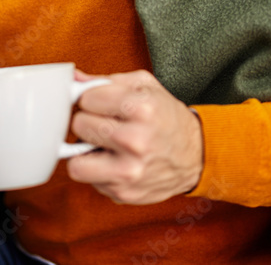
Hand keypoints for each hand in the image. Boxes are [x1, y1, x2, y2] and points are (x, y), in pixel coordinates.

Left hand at [66, 69, 203, 204]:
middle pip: (80, 125)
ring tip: (102, 145)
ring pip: (76, 161)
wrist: (196, 155)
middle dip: (89, 121)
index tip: (102, 103)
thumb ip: (106, 81)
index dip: (92, 99)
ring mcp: (129, 170)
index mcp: (142, 108)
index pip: (87, 99)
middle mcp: (136, 140)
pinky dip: (97, 170)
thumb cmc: (167, 117)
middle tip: (104, 123)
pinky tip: (114, 161)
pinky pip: (89, 179)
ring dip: (86, 151)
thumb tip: (73, 79)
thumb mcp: (145, 87)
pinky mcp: (124, 192)